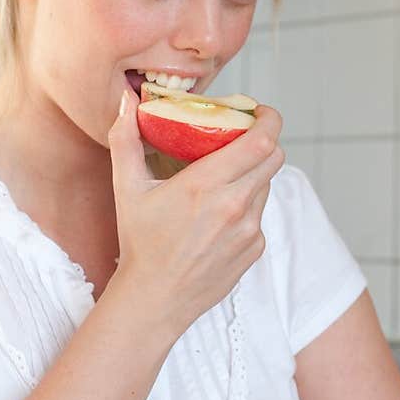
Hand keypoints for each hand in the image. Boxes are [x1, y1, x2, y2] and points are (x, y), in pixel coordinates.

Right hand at [108, 90, 284, 335]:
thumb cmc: (139, 245)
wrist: (154, 301)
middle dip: (263, 142)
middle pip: (274, 157)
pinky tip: (219, 216)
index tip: (258, 111)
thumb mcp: (126, 189)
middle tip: (242, 138)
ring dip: (252, 175)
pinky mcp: (253, 249)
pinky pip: (259, 216)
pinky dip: (246, 208)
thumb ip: (126, 138)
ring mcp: (248, 230)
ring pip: (266, 185)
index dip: (268, 118)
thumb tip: (126, 99)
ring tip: (225, 178)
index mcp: (205, 185)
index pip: (261, 140)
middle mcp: (234, 206)